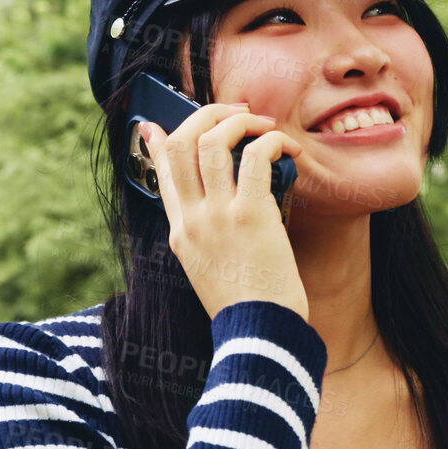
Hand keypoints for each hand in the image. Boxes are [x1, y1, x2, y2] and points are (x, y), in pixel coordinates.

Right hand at [139, 101, 309, 321]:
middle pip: (181, 143)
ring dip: (241, 122)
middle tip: (238, 114)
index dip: (160, 137)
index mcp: (180, 232)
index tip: (160, 121)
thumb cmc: (245, 305)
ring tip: (264, 125)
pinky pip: (256, 158)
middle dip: (207, 114)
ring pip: (213, 142)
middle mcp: (192, 220)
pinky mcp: (251, 216)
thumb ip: (206, 234)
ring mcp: (217, 217)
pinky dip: (272, 141)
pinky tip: (287, 147)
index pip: (161, 170)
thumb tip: (210, 206)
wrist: (260, 335)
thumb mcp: (209, 268)